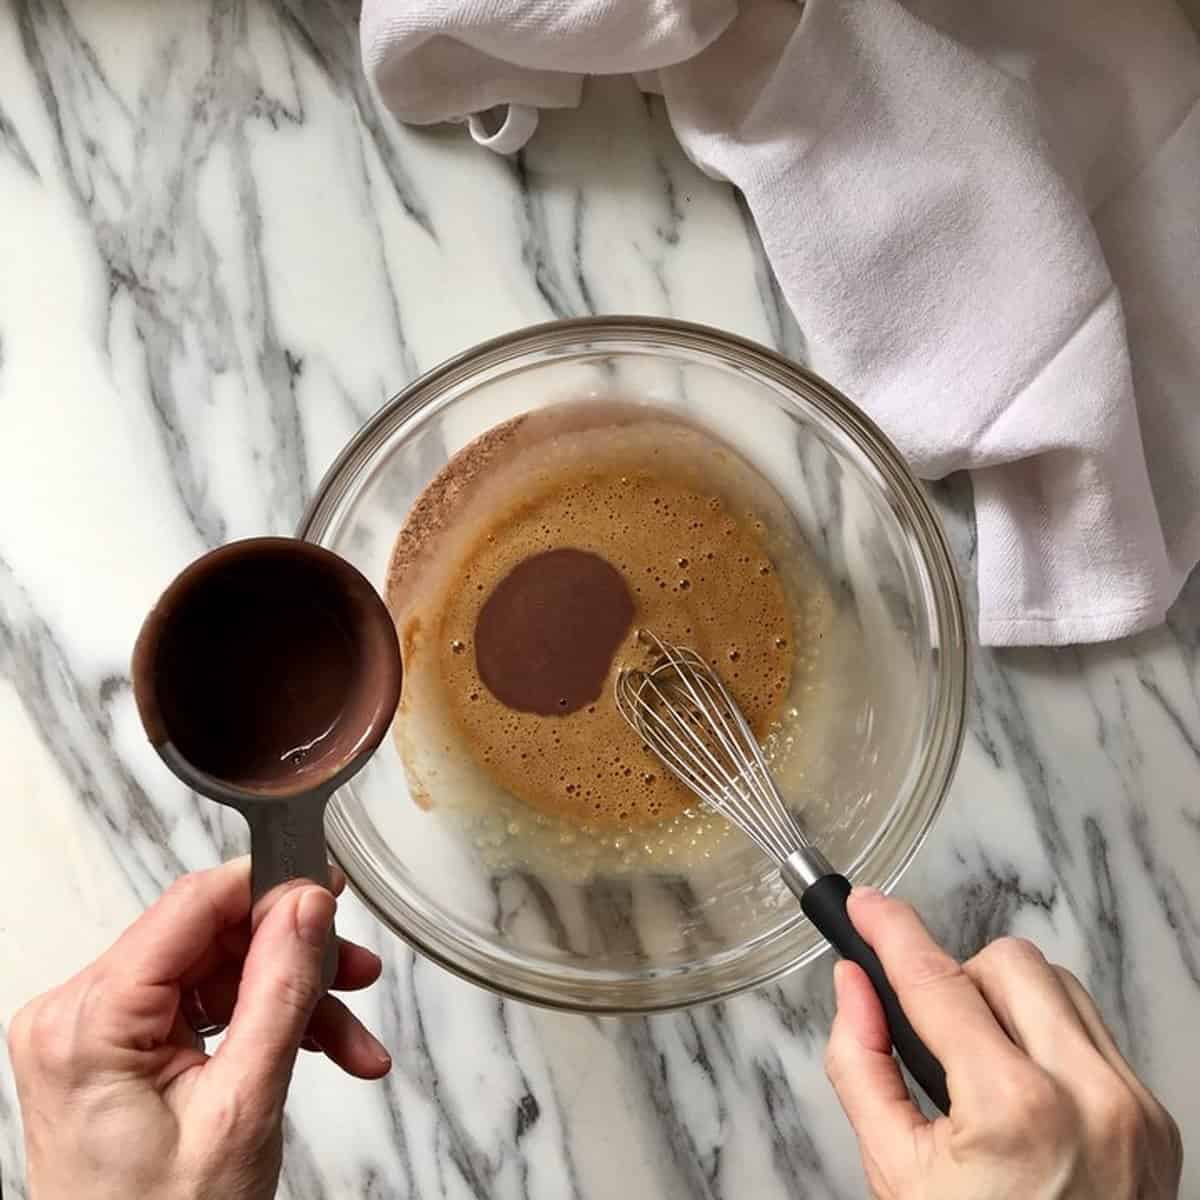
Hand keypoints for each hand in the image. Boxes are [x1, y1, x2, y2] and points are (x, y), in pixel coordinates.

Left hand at [9, 858, 389, 1199]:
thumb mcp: (242, 1103)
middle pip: (209, 938)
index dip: (268, 888)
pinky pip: (201, 1007)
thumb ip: (279, 991)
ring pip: (216, 972)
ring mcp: (93, 1031)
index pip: (191, 905)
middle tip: (358, 972)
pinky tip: (318, 1049)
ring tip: (352, 1038)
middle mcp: (77, 1013)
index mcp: (88, 1020)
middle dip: (293, 958)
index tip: (329, 887)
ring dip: (290, 997)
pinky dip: (261, 1023)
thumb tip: (306, 902)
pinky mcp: (114, 1049)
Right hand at [826, 888, 1181, 1198]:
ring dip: (1006, 1002)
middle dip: (957, 979)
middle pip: (1008, 962)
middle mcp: (1089, 1096)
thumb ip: (860, 1064)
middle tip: (932, 1032)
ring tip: (980, 1065)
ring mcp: (1133, 1106)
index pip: (936, 981)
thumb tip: (852, 985)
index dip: (890, 931)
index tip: (865, 904)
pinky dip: (1047, 1036)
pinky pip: (1092, 1029)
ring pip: (1057, 985)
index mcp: (1014, 1111)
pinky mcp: (1157, 1117)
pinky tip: (1023, 1088)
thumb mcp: (894, 1171)